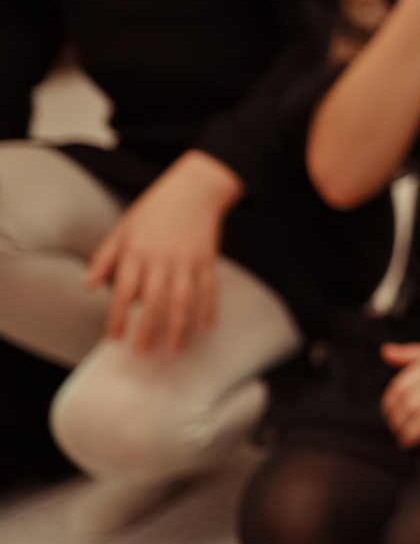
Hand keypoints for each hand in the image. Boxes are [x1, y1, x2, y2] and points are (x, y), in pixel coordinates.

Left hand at [85, 151, 241, 355]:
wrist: (194, 190)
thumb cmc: (153, 210)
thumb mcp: (122, 230)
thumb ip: (105, 259)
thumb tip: (87, 287)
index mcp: (138, 252)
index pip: (125, 291)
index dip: (119, 317)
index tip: (116, 338)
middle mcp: (163, 260)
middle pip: (156, 302)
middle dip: (149, 330)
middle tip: (143, 353)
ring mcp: (188, 261)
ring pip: (184, 301)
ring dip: (179, 328)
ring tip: (174, 350)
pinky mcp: (208, 261)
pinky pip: (209, 291)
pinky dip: (208, 310)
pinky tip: (204, 328)